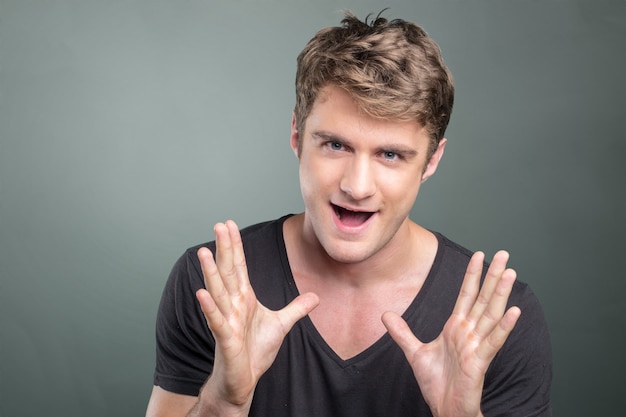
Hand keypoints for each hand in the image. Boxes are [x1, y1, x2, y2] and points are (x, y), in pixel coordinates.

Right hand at [195, 220, 318, 408]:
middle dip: (224, 248)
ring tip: (203, 251)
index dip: (235, 245)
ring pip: (218, 292)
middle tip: (219, 224)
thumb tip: (315, 296)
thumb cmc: (255, 352)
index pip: (239, 266)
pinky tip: (201, 292)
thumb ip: (296, 309)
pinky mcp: (226, 339)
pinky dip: (209, 307)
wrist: (243, 380)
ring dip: (211, 272)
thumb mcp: (282, 325)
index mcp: (244, 299)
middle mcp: (232, 305)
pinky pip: (217, 321)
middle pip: (227, 272)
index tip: (229, 224)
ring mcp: (228, 321)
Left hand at [382, 251, 520, 416]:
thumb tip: (385, 315)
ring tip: (510, 273)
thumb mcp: (414, 353)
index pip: (466, 295)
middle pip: (482, 299)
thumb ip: (402, 332)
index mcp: (456, 328)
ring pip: (491, 314)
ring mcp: (476, 346)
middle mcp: (469, 333)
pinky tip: (513, 311)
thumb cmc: (437, 383)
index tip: (478, 254)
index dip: (472, 275)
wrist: (444, 409)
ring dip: (500, 294)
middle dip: (492, 276)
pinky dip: (504, 327)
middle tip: (504, 254)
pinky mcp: (479, 362)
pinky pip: (493, 342)